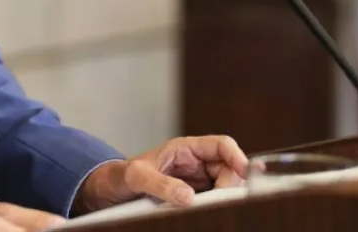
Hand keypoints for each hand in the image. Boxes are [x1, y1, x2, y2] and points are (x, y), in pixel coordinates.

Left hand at [73, 135, 248, 213]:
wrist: (111, 191)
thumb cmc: (122, 177)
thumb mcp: (136, 177)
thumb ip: (160, 184)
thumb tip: (189, 197)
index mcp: (184, 148)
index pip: (220, 145)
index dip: (237, 157)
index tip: (245, 174)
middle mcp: (194, 162)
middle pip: (228, 168)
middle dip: (231, 182)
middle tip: (221, 200)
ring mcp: (196, 180)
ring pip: (224, 185)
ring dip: (225, 196)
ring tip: (212, 207)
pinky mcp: (194, 196)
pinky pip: (214, 199)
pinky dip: (217, 205)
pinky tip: (211, 212)